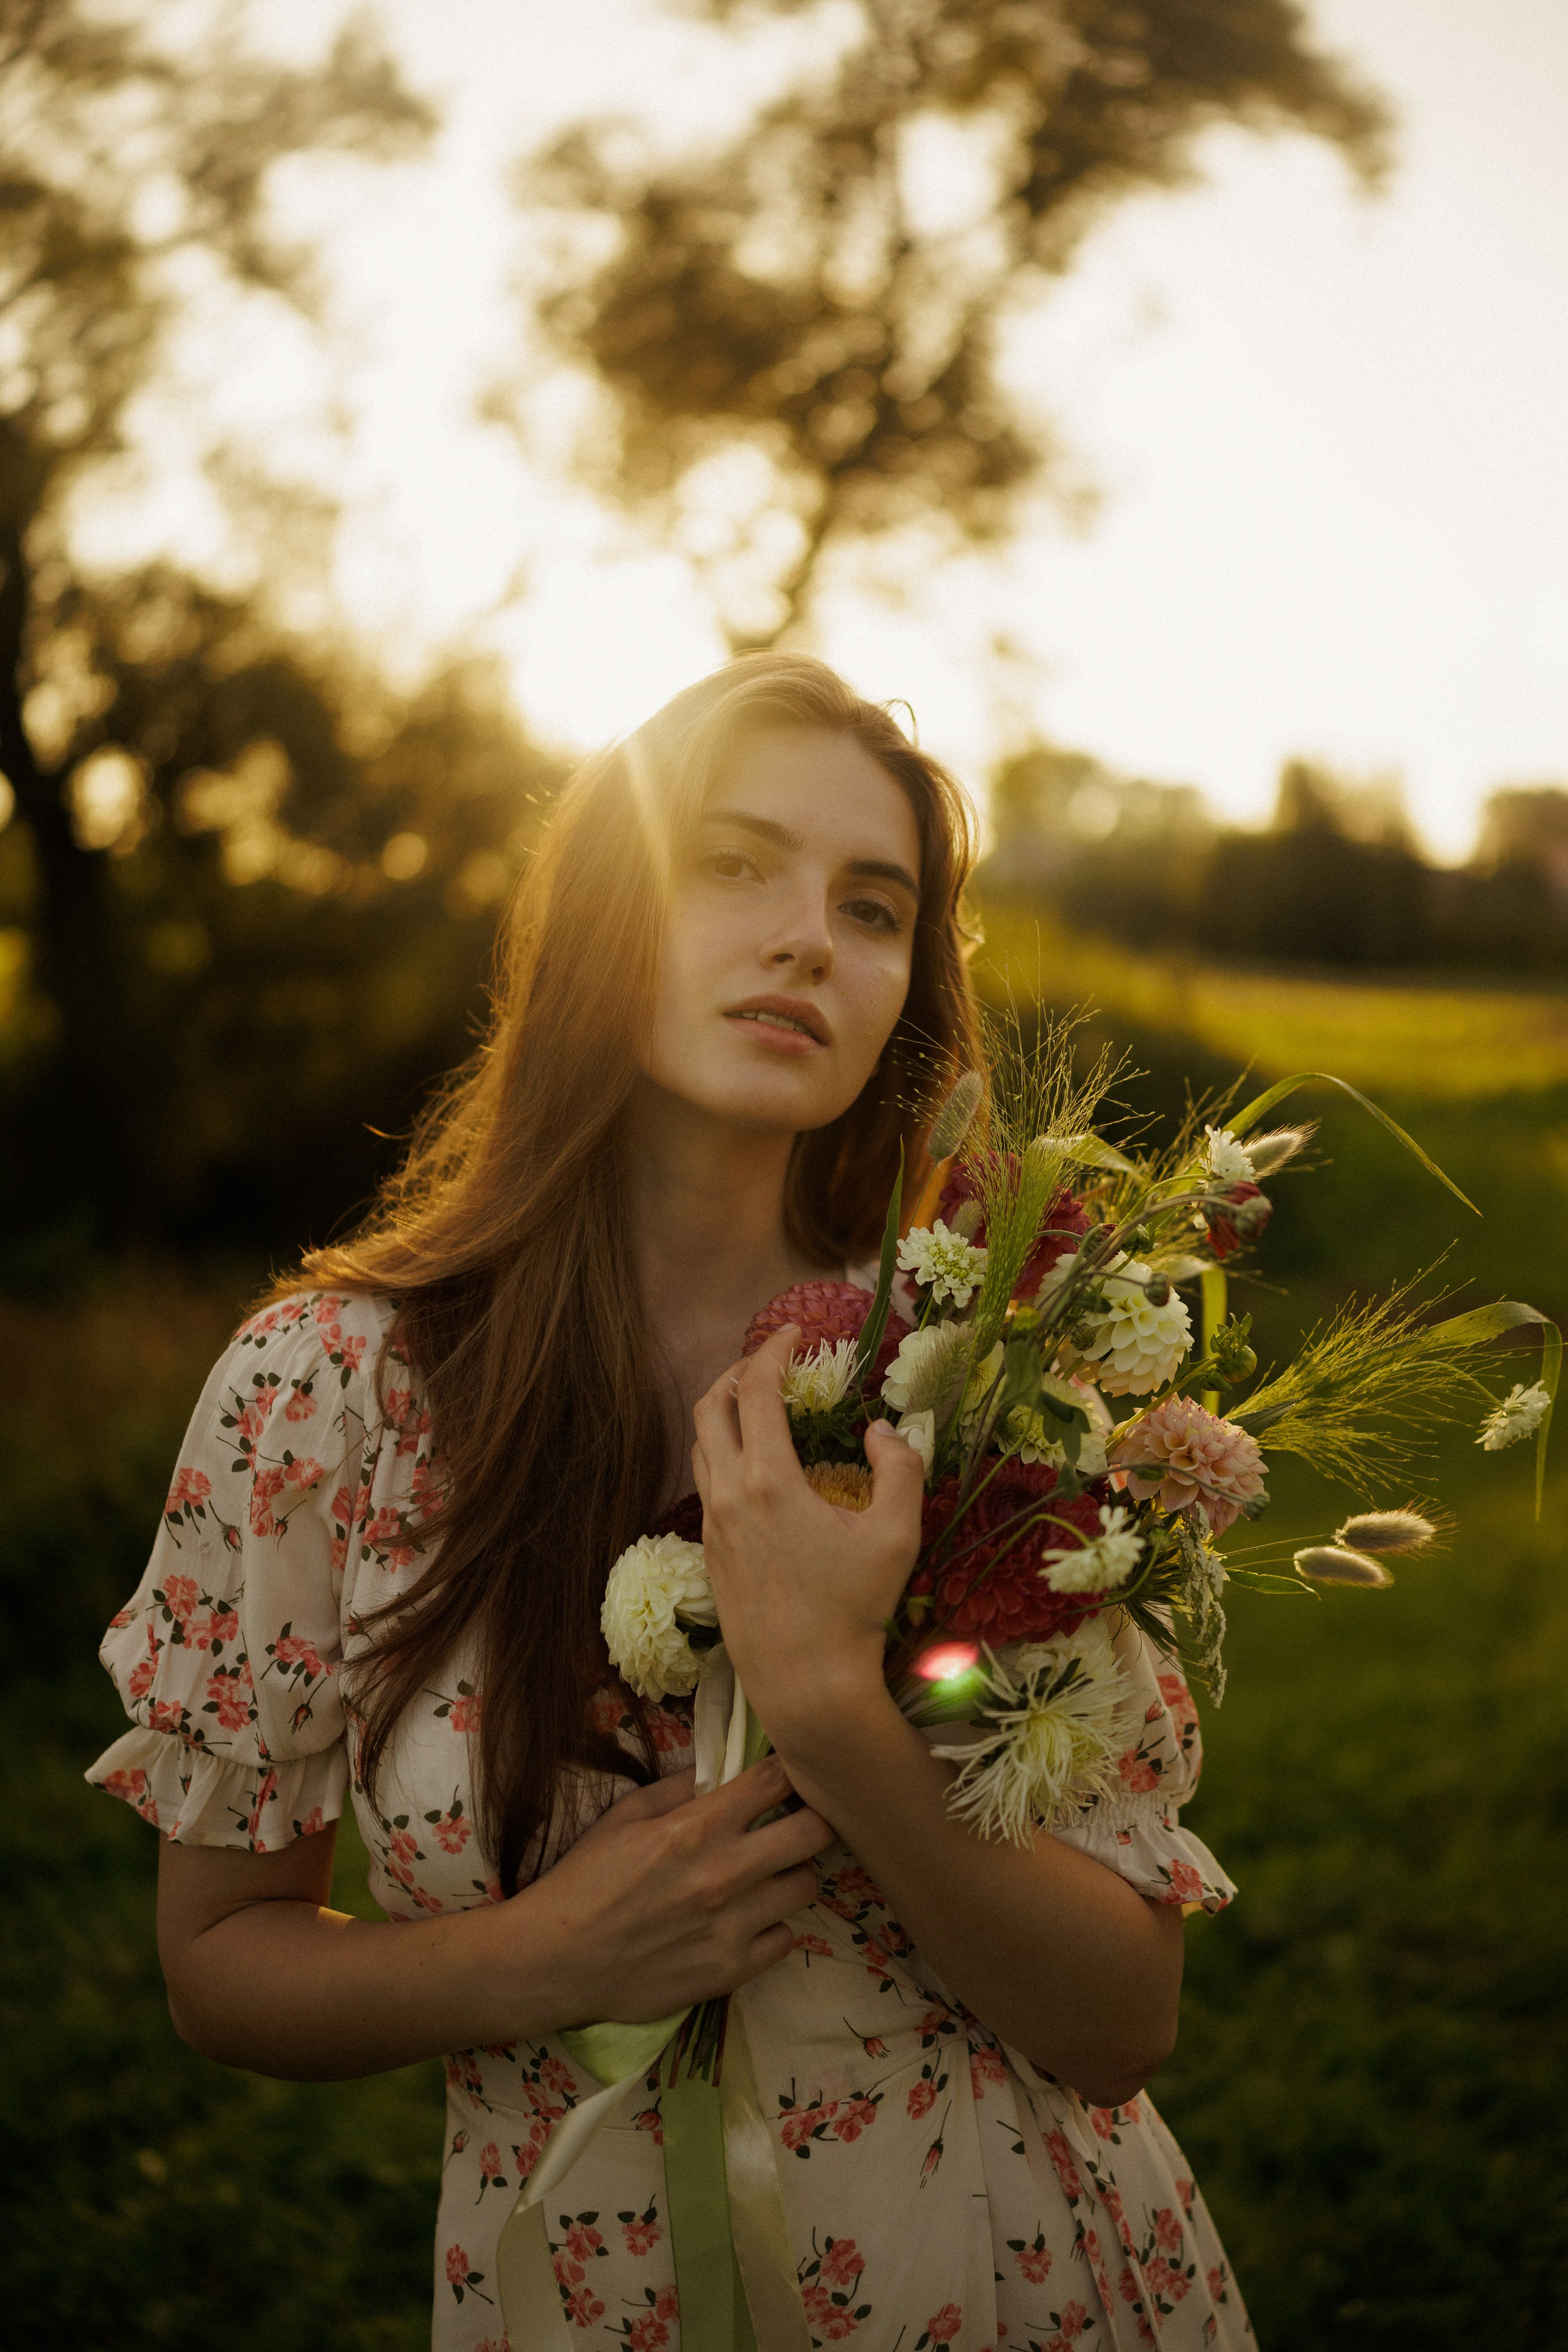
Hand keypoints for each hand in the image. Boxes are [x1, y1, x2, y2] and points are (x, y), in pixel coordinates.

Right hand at [512, 1757, 832, 2027]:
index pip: (775, 1781)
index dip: (789, 1770)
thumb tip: (722, 1768)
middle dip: (812, 1819)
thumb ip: (680, 1787)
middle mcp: (725, 1873)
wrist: (556, 1961)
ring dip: (790, 1875)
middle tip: (795, 1822)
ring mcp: (733, 1926)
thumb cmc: (585, 1880)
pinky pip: (785, 1940)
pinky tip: (747, 1921)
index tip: (788, 1774)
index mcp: (697, 1827)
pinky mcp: (731, 1971)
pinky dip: (772, 1927)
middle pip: (814, 1833)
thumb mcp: (624, 1815)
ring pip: (806, 1887)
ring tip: (766, 1875)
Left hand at [691, 1324, 924, 1750]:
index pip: (754, 1390)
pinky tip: (757, 1465)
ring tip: (761, 1406)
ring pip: (701, 1445)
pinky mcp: (709, 1553)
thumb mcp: (897, 1534)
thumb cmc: (855, 1610)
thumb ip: (900, 1468)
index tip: (796, 1332)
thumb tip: (882, 1429)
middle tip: (772, 1361)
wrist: (806, 1682)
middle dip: (737, 1371)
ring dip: (724, 1412)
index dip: (772, 1350)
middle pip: (709, 1406)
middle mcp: (728, 1496)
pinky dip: (723, 1452)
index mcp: (768, 1482)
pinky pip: (705, 1483)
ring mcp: (712, 1526)